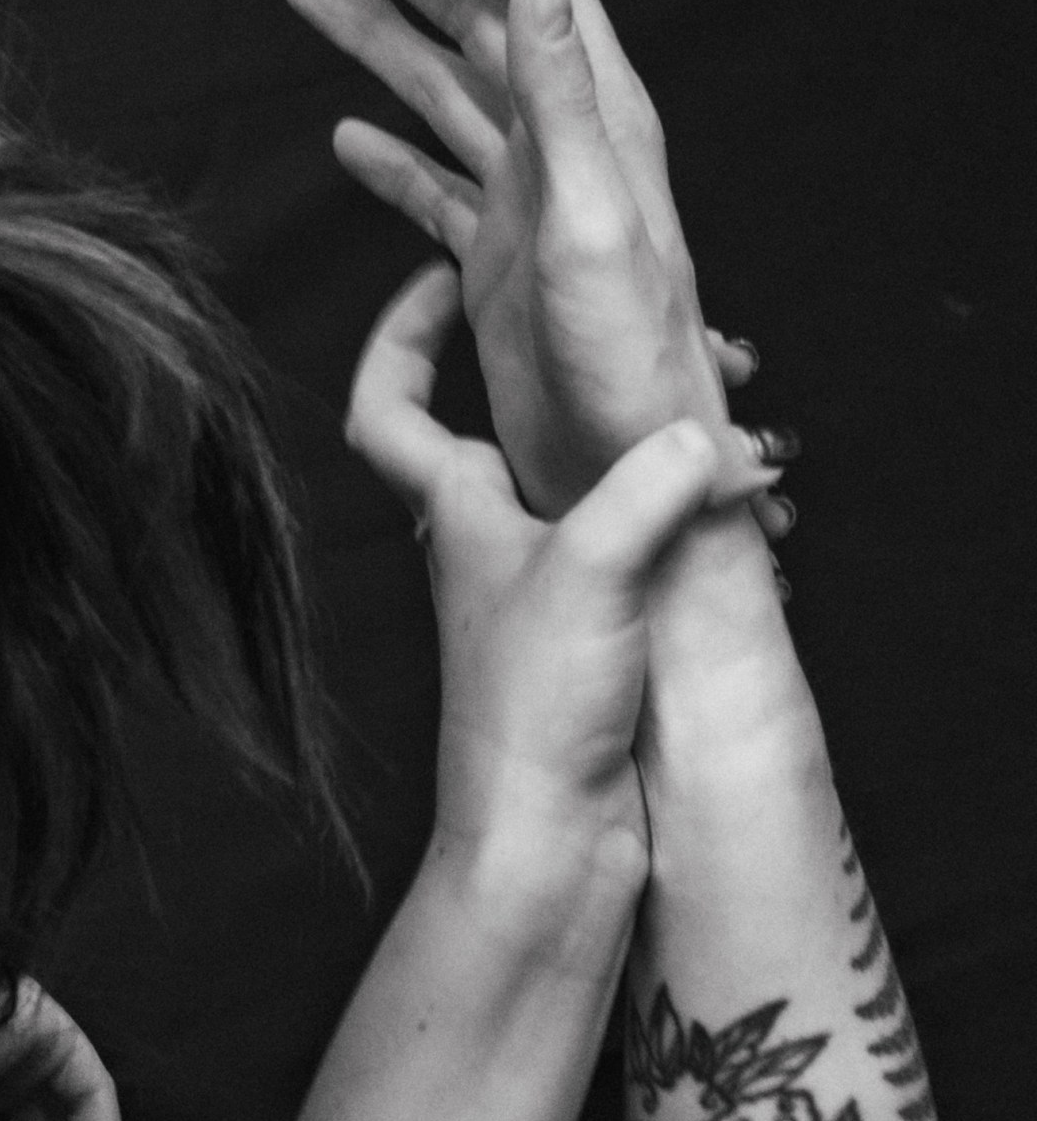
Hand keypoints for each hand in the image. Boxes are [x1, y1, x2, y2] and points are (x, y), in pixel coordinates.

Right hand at [287, 0, 788, 525]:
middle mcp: (559, 143)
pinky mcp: (492, 257)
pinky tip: (342, 137)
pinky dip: (384, 154)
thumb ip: (564, 102)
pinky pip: (429, 183)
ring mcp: (521, 198)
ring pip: (435, 89)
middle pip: (469, 16)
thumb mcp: (596, 224)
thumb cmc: (627, 361)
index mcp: (597, 117)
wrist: (627, 462)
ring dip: (371, 35)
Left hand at [348, 263, 720, 880]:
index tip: (444, 278)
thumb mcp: (588, 572)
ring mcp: (536, 591)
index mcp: (456, 510)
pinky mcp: (589, 639)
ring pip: (575, 483)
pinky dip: (672, 511)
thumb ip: (643, 489)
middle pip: (496, 425)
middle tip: (636, 335)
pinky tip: (733, 509)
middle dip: (559, 367)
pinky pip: (627, 544)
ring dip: (634, 439)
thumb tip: (704, 434)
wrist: (546, 842)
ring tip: (718, 412)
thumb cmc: (530, 709)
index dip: (400, 335)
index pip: (387, 406)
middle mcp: (486, 542)